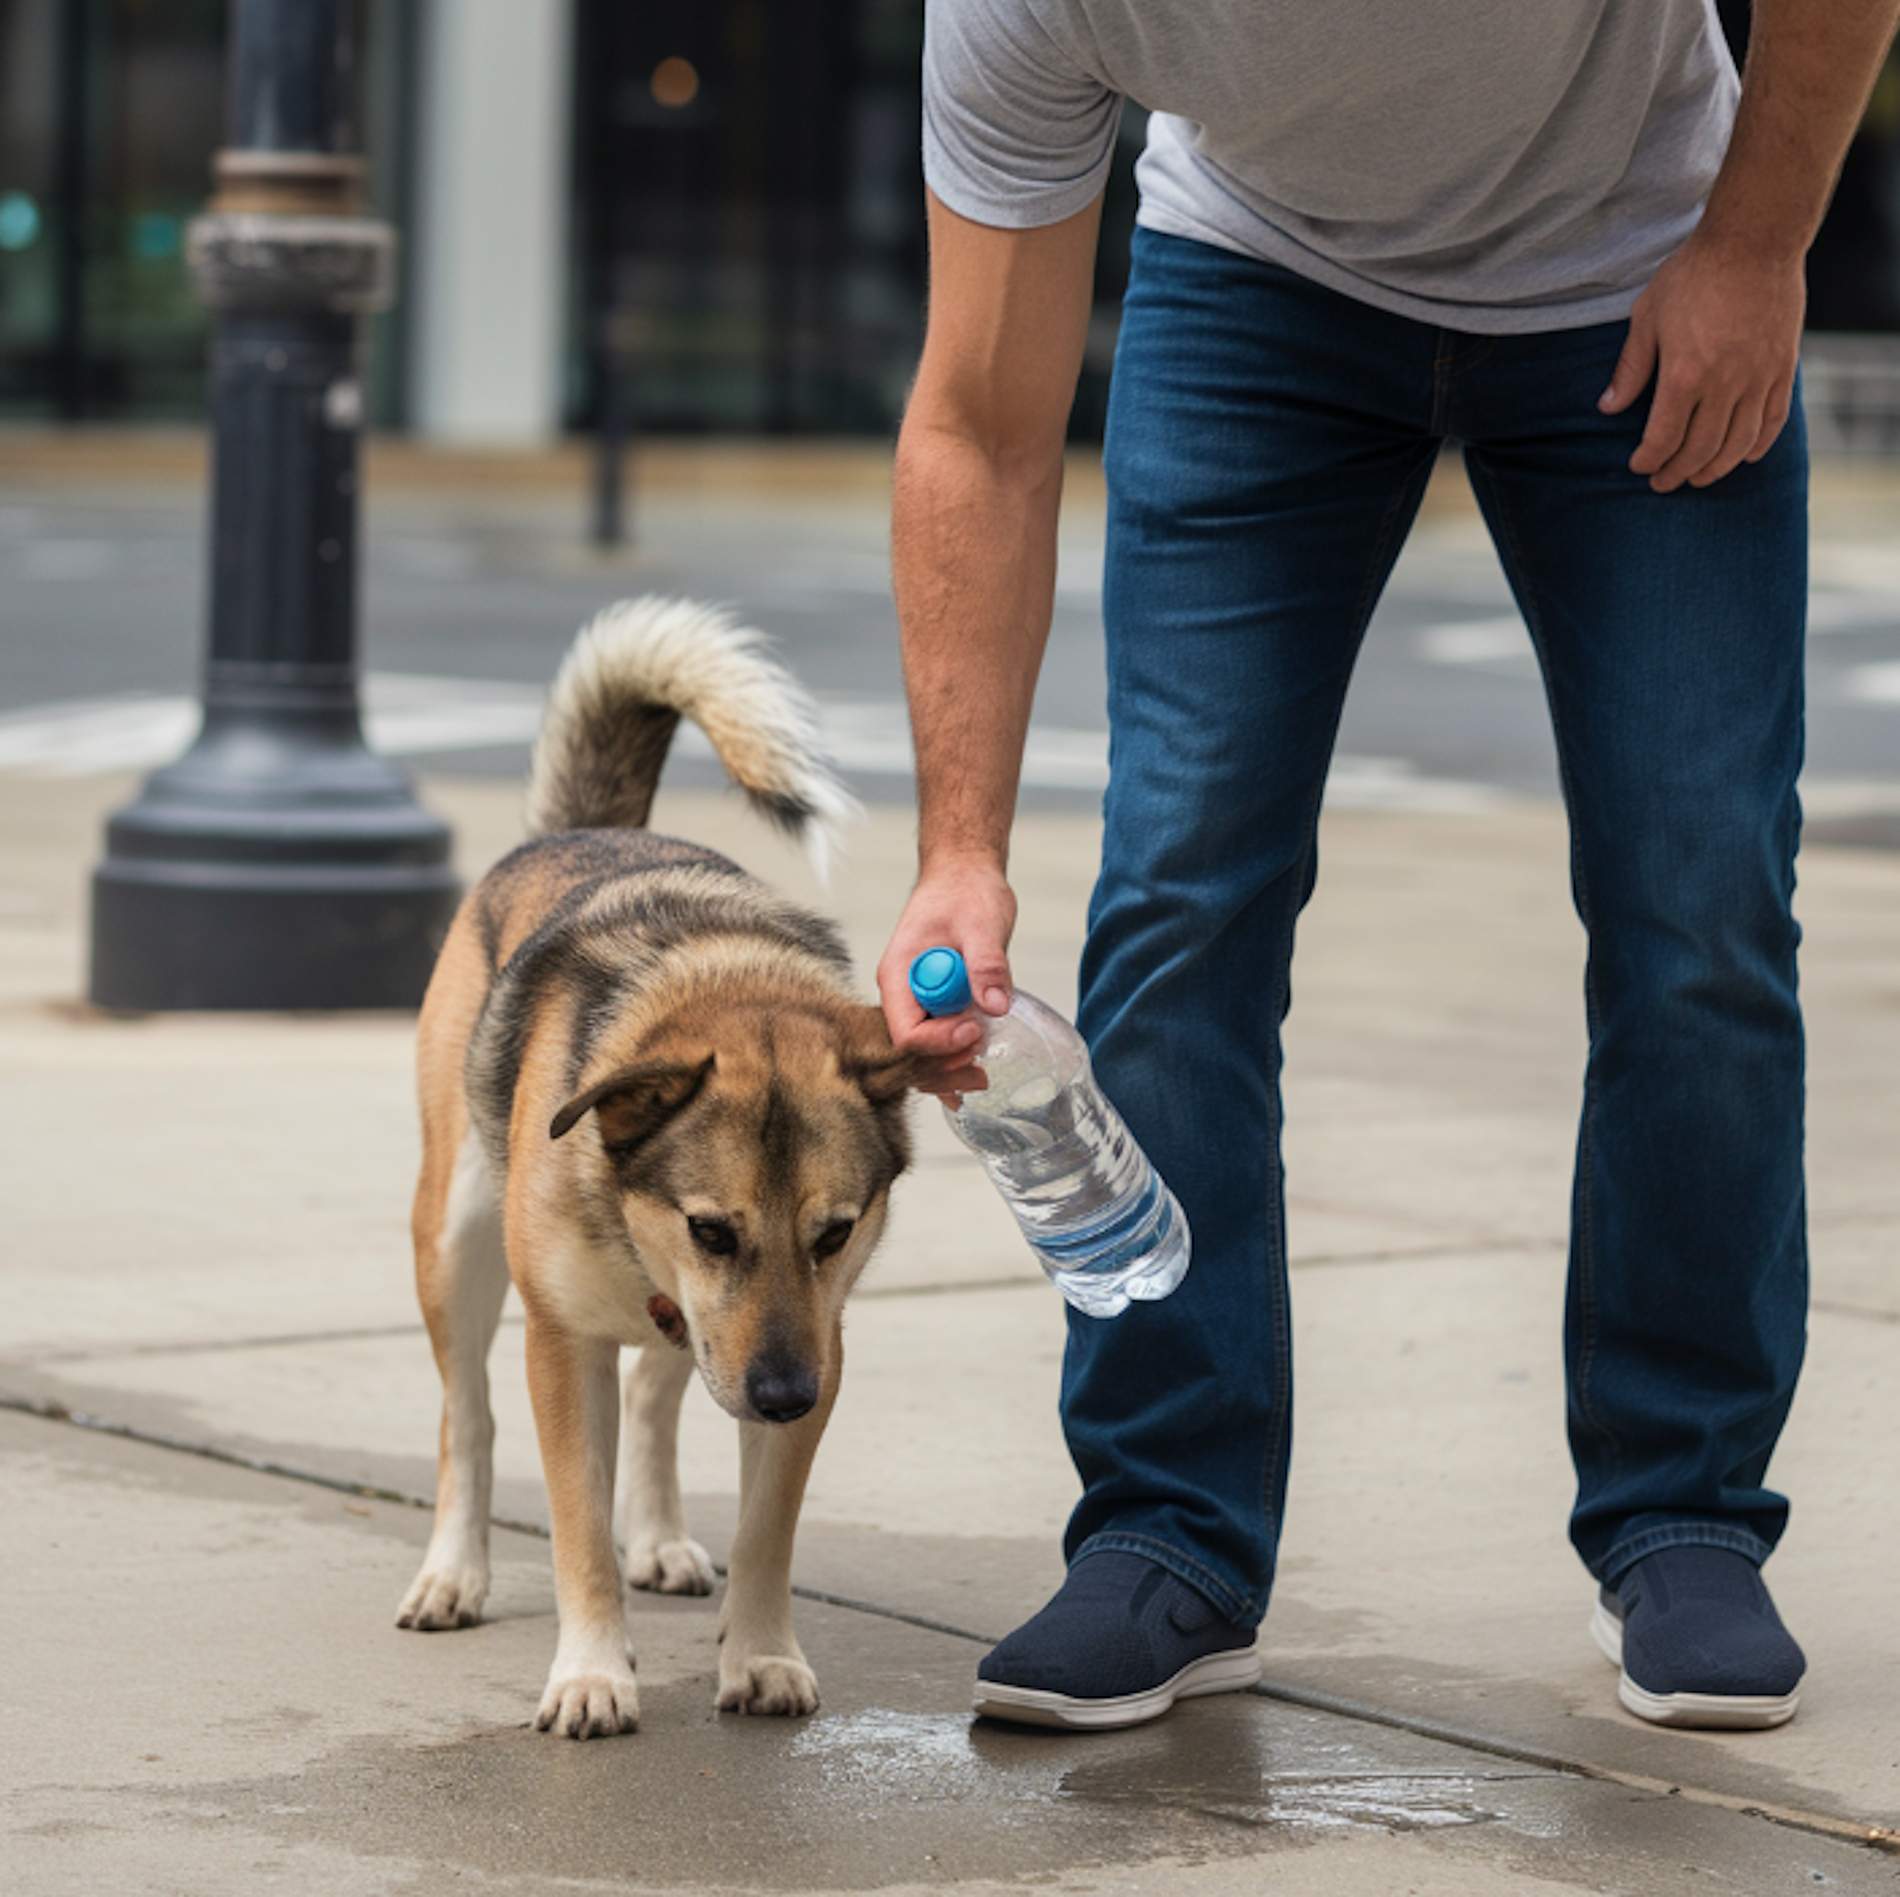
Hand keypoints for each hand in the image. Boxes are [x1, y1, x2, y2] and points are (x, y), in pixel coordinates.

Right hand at [875, 853, 1016, 1098]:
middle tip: (982, 1071)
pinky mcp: (936, 1004)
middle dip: (944, 1067)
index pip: (905, 1030)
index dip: (939, 1041)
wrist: (963, 877)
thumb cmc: (965, 892)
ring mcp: (917, 1001)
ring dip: (948, 1070)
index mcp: (899, 975)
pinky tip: (969, 1080)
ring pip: (922, 1053)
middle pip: (910, 1052)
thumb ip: (987, 964)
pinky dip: (951, 1062)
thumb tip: (995, 1004)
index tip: (974, 1028)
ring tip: (982, 1078)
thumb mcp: (982, 923)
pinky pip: (936, 1042)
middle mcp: (902, 994)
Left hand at [1598, 233, 1803, 493]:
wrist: (1755, 240)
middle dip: (1678, 472)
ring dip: (1716, 468)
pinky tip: (1743, 457)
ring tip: (1698, 478)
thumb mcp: (1647, 317)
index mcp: (1685, 374)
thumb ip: (1631, 368)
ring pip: (1739, 443)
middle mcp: (1724, 383)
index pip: (1663, 438)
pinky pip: (1774, 419)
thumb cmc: (1693, 275)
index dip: (1648, 460)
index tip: (1638, 466)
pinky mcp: (1783, 367)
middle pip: (1700, 449)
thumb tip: (1608, 408)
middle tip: (1663, 482)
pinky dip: (1758, 445)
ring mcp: (1759, 377)